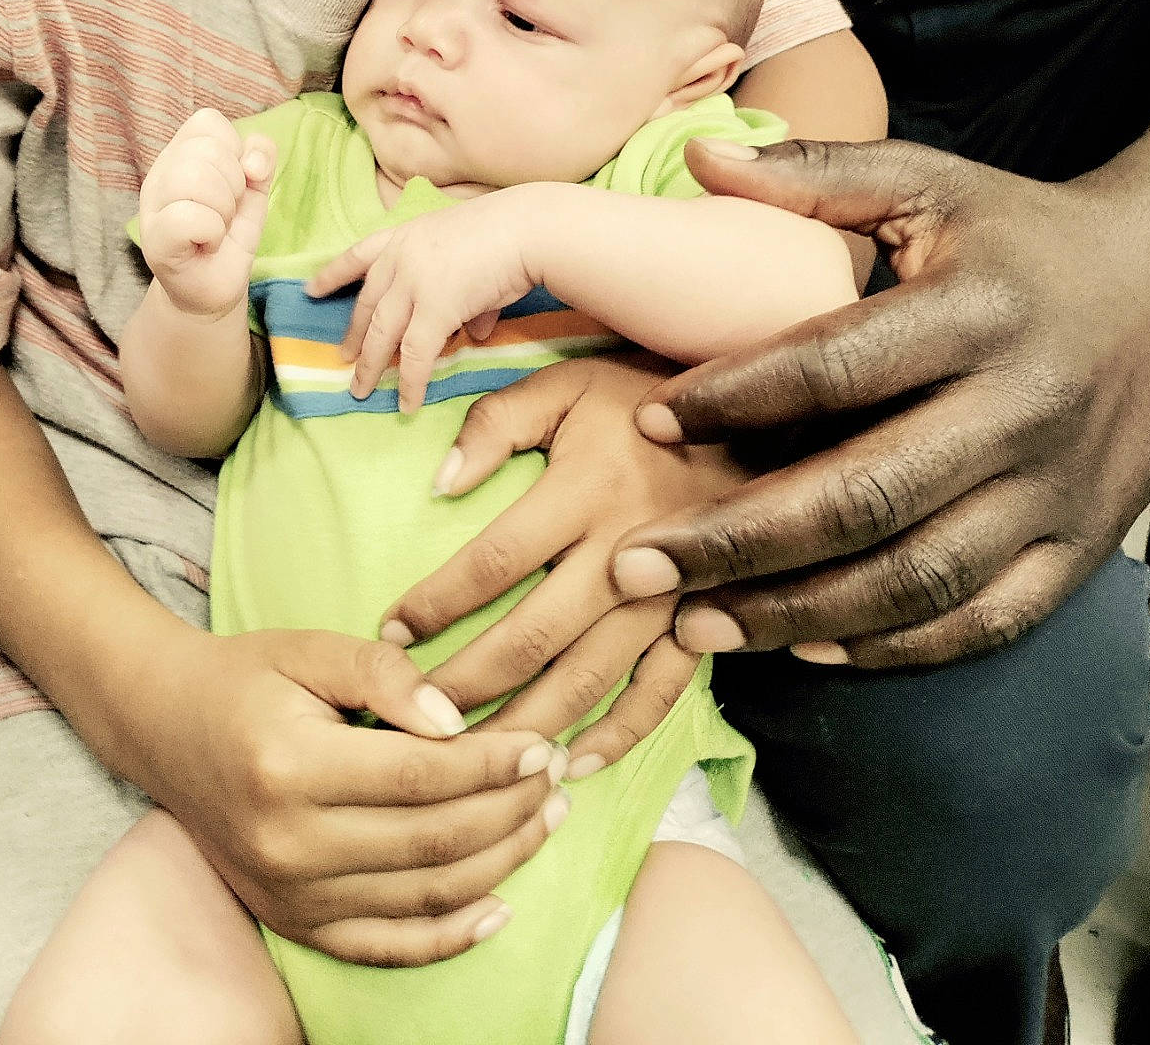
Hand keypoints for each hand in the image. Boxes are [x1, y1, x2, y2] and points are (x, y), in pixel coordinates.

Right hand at [133, 625, 570, 964]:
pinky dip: (447, 937)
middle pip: (431, 840)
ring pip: (421, 895)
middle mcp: (288, 841)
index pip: (421, 776)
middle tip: (559, 776)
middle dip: (511, 811)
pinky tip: (499, 909)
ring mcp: (289, 893)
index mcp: (291, 764)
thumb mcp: (308, 647)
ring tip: (546, 821)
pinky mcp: (291, 921)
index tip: (542, 744)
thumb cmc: (245, 676)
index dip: (494, 764)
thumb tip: (456, 720)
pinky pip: (384, 946)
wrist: (163, 726)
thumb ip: (383, 673)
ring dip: (498, 863)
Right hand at [137, 108, 274, 317]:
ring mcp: (153, 207)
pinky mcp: (156, 242)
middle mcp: (161, 174)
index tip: (234, 183)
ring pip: (196, 178)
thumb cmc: (228, 232)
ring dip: (223, 209)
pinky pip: (189, 217)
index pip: (207, 122)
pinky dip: (212, 232)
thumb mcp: (254, 189)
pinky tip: (207, 244)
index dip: (234, 150)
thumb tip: (252, 161)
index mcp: (180, 154)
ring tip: (217, 228)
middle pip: (206, 151)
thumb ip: (261, 158)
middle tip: (225, 213)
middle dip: (232, 185)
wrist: (214, 286)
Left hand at [308, 190, 539, 410]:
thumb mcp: (471, 253)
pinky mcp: (433, 309)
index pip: (358, 255)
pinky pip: (414, 355)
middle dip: (352, 334)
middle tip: (342, 356)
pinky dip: (409, 383)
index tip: (311, 288)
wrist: (527, 228)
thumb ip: (463, 293)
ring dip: (369, 366)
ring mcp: (413, 283)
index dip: (333, 274)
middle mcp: (401, 258)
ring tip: (360, 391)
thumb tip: (473, 330)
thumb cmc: (509, 233)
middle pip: (366, 304)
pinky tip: (406, 403)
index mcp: (406, 236)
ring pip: (380, 334)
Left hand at [377, 358, 743, 772]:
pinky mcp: (704, 621)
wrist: (758, 415)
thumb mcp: (567, 385)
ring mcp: (671, 596)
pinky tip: (571, 764)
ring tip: (472, 760)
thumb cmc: (643, 398)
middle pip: (533, 638)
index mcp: (586, 490)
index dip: (436, 601)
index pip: (494, 561)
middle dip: (466, 685)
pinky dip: (618, 736)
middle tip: (416, 717)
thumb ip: (499, 423)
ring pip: (589, 680)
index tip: (390, 631)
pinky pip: (661, 693)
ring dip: (529, 724)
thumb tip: (441, 482)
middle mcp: (627, 552)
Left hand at [611, 135, 1149, 667]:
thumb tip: (695, 155)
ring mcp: (1055, 490)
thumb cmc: (1022, 235)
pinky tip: (807, 646)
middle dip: (739, 541)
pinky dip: (894, 647)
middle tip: (634, 565)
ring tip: (697, 624)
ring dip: (796, 613)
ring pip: (916, 578)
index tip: (648, 420)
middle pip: (865, 495)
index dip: (736, 398)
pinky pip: (983, 621)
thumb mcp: (931, 183)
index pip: (837, 366)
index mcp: (976, 312)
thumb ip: (815, 173)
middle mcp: (1020, 409)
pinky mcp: (1080, 547)